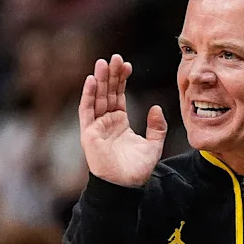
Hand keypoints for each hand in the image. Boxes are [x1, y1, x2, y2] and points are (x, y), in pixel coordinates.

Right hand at [79, 54, 166, 186]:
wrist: (126, 186)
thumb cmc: (137, 170)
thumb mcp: (154, 144)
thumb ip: (157, 126)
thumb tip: (156, 107)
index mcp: (119, 122)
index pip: (119, 95)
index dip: (122, 80)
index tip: (127, 65)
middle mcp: (106, 122)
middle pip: (107, 93)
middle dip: (110, 75)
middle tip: (115, 57)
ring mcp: (96, 127)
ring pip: (97, 98)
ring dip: (99, 80)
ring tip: (103, 62)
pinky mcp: (88, 134)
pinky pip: (86, 111)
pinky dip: (88, 95)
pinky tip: (92, 80)